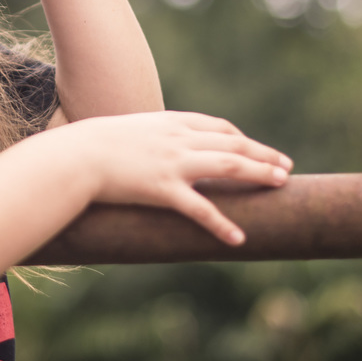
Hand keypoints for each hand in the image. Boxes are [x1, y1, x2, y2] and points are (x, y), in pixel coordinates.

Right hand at [63, 111, 292, 245]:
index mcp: (171, 122)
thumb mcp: (130, 131)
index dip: (243, 140)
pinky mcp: (162, 189)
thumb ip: (151, 136)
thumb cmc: (94, 144)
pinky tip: (237, 238)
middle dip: (263, 155)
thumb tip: (159, 148)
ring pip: (227, 166)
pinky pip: (199, 208)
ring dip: (258, 174)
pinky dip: (221, 224)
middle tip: (286, 168)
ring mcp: (173, 163)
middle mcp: (178, 139)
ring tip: (280, 185)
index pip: (219, 127)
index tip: (257, 150)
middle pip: (232, 144)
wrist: (75, 156)